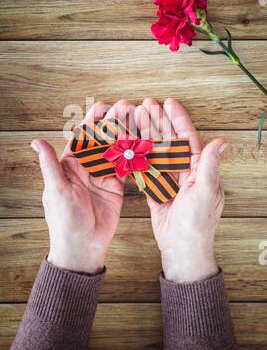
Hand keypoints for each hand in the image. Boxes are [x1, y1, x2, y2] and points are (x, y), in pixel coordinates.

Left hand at [31, 100, 133, 274]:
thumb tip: (35, 141)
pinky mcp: (116, 186)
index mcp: (70, 165)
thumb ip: (50, 165)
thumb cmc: (64, 219)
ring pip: (115, 150)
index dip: (91, 121)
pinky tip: (143, 141)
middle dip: (113, 122)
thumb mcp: (56, 190)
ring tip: (137, 118)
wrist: (83, 247)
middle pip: (102, 140)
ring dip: (125, 134)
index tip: (102, 106)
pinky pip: (126, 167)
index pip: (82, 137)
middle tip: (126, 106)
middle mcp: (87, 167)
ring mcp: (103, 175)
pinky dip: (134, 154)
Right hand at [135, 98, 226, 282]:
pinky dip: (137, 153)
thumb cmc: (197, 221)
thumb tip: (221, 141)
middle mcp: (183, 170)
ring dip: (146, 133)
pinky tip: (128, 141)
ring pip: (155, 150)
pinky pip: (144, 166)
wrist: (181, 247)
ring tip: (135, 116)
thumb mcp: (206, 190)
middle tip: (145, 105)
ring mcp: (167, 178)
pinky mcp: (154, 188)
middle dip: (158, 121)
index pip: (187, 137)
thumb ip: (209, 165)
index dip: (178, 118)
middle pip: (168, 139)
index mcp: (198, 168)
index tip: (168, 102)